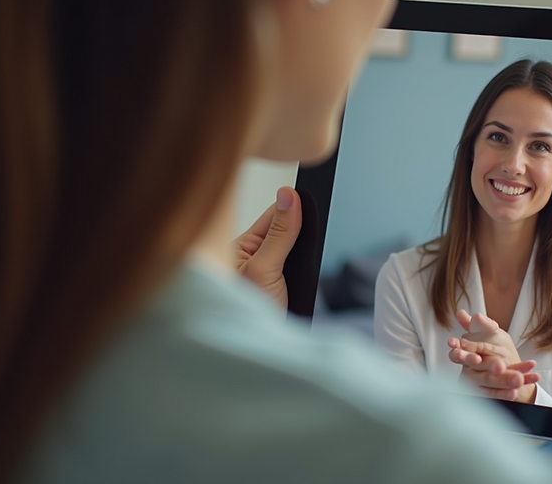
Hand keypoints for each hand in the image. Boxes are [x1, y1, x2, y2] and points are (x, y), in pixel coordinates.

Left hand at [234, 186, 301, 308]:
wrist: (253, 355)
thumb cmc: (242, 315)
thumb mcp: (265, 269)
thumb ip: (280, 233)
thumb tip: (289, 196)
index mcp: (239, 245)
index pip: (273, 215)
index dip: (293, 207)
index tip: (312, 201)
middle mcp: (249, 257)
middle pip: (284, 231)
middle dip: (298, 235)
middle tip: (303, 244)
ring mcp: (262, 273)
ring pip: (291, 251)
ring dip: (301, 257)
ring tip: (296, 271)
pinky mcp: (275, 288)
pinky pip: (294, 271)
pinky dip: (302, 274)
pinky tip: (301, 282)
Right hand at [447, 310, 539, 402]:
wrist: (504, 365)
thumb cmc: (492, 346)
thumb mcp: (489, 332)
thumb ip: (479, 324)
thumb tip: (461, 313)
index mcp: (465, 356)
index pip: (460, 356)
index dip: (467, 357)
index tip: (476, 358)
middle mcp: (470, 372)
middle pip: (477, 372)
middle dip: (490, 369)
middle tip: (500, 367)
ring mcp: (479, 386)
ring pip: (490, 385)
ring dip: (504, 381)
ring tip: (518, 379)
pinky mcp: (489, 395)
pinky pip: (499, 395)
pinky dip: (507, 393)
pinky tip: (517, 391)